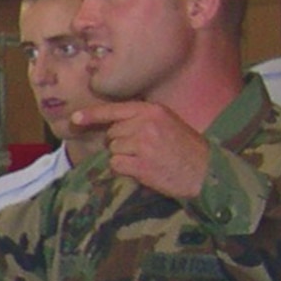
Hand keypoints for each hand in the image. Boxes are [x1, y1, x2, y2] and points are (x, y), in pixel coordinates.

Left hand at [68, 100, 209, 198]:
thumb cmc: (185, 147)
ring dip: (124, 157)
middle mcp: (145, 124)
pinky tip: (143, 169)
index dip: (92, 115)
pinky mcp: (140, 165)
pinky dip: (125, 169)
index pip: (115, 110)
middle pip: (112, 133)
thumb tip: (111, 126)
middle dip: (121, 142)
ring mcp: (142, 145)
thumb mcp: (167, 122)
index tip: (75, 119)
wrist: (205, 170)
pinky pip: (116, 164)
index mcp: (153, 111)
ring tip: (148, 159)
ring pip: (113, 150)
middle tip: (144, 149)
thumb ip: (142, 119)